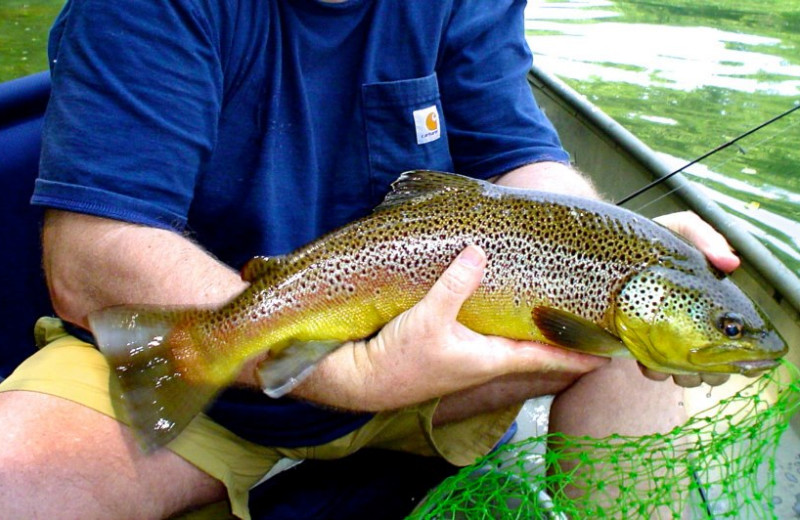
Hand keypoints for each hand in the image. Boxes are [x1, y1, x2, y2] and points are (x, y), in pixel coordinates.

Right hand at [292, 245, 607, 410]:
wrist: (360, 380)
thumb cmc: (397, 360)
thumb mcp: (427, 320)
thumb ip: (454, 286)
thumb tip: (478, 253)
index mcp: (489, 359)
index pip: (545, 357)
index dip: (578, 353)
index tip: (610, 350)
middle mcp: (484, 361)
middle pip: (534, 350)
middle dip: (562, 339)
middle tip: (589, 322)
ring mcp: (468, 358)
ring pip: (512, 343)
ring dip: (534, 332)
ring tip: (555, 313)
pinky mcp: (450, 350)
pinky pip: (489, 337)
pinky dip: (506, 325)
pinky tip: (505, 311)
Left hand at [642, 211, 739, 387]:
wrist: (604, 250)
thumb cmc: (650, 241)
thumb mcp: (680, 228)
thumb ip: (705, 237)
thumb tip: (732, 263)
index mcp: (713, 304)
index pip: (739, 339)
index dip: (738, 354)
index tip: (728, 354)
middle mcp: (695, 325)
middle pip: (715, 367)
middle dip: (709, 369)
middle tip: (696, 359)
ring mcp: (668, 338)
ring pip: (687, 374)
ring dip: (681, 372)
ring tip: (668, 358)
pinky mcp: (641, 345)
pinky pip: (654, 369)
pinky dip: (653, 368)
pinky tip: (644, 357)